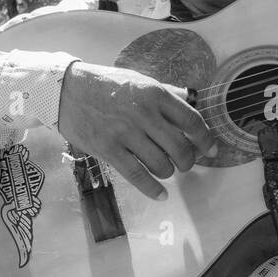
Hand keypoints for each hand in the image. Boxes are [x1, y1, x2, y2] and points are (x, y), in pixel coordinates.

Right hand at [57, 61, 217, 199]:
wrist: (66, 89)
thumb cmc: (106, 84)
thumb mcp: (140, 81)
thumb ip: (166, 93)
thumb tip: (191, 102)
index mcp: (155, 94)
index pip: (191, 121)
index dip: (205, 139)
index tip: (211, 150)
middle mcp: (144, 114)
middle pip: (180, 147)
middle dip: (188, 161)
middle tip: (186, 164)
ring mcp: (125, 134)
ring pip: (162, 164)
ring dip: (169, 172)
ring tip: (166, 170)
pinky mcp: (108, 150)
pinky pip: (137, 176)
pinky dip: (153, 189)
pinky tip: (161, 195)